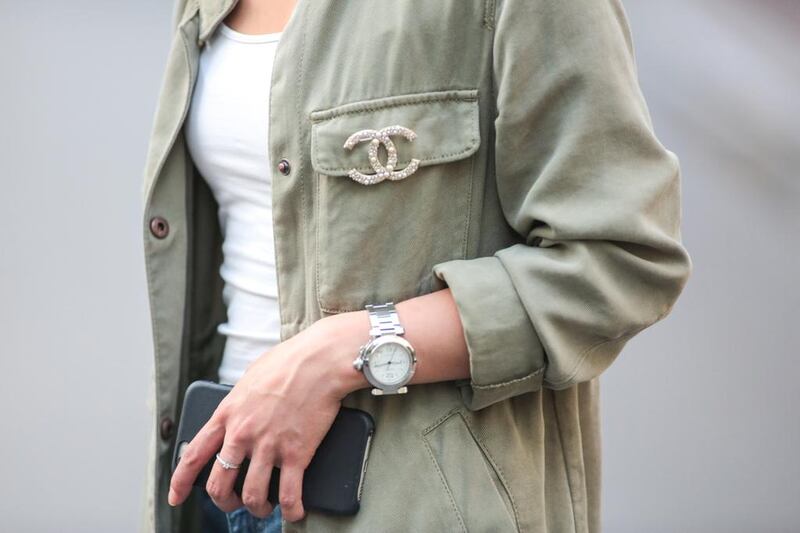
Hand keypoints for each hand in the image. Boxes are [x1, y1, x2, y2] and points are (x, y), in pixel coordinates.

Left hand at [167, 315, 368, 521]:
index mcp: (227, 414)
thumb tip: (240, 410)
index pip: (194, 455)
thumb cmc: (288, 362)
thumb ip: (240, 401)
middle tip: (234, 503)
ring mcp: (269, 446)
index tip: (176, 497)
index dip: (181, 482)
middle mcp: (242, 434)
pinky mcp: (296, 453)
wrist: (319, 361)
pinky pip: (290, 494)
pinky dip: (292, 510)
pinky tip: (295, 511)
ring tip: (266, 506)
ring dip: (257, 508)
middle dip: (224, 502)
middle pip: (219, 484)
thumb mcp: (250, 378)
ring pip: (251, 495)